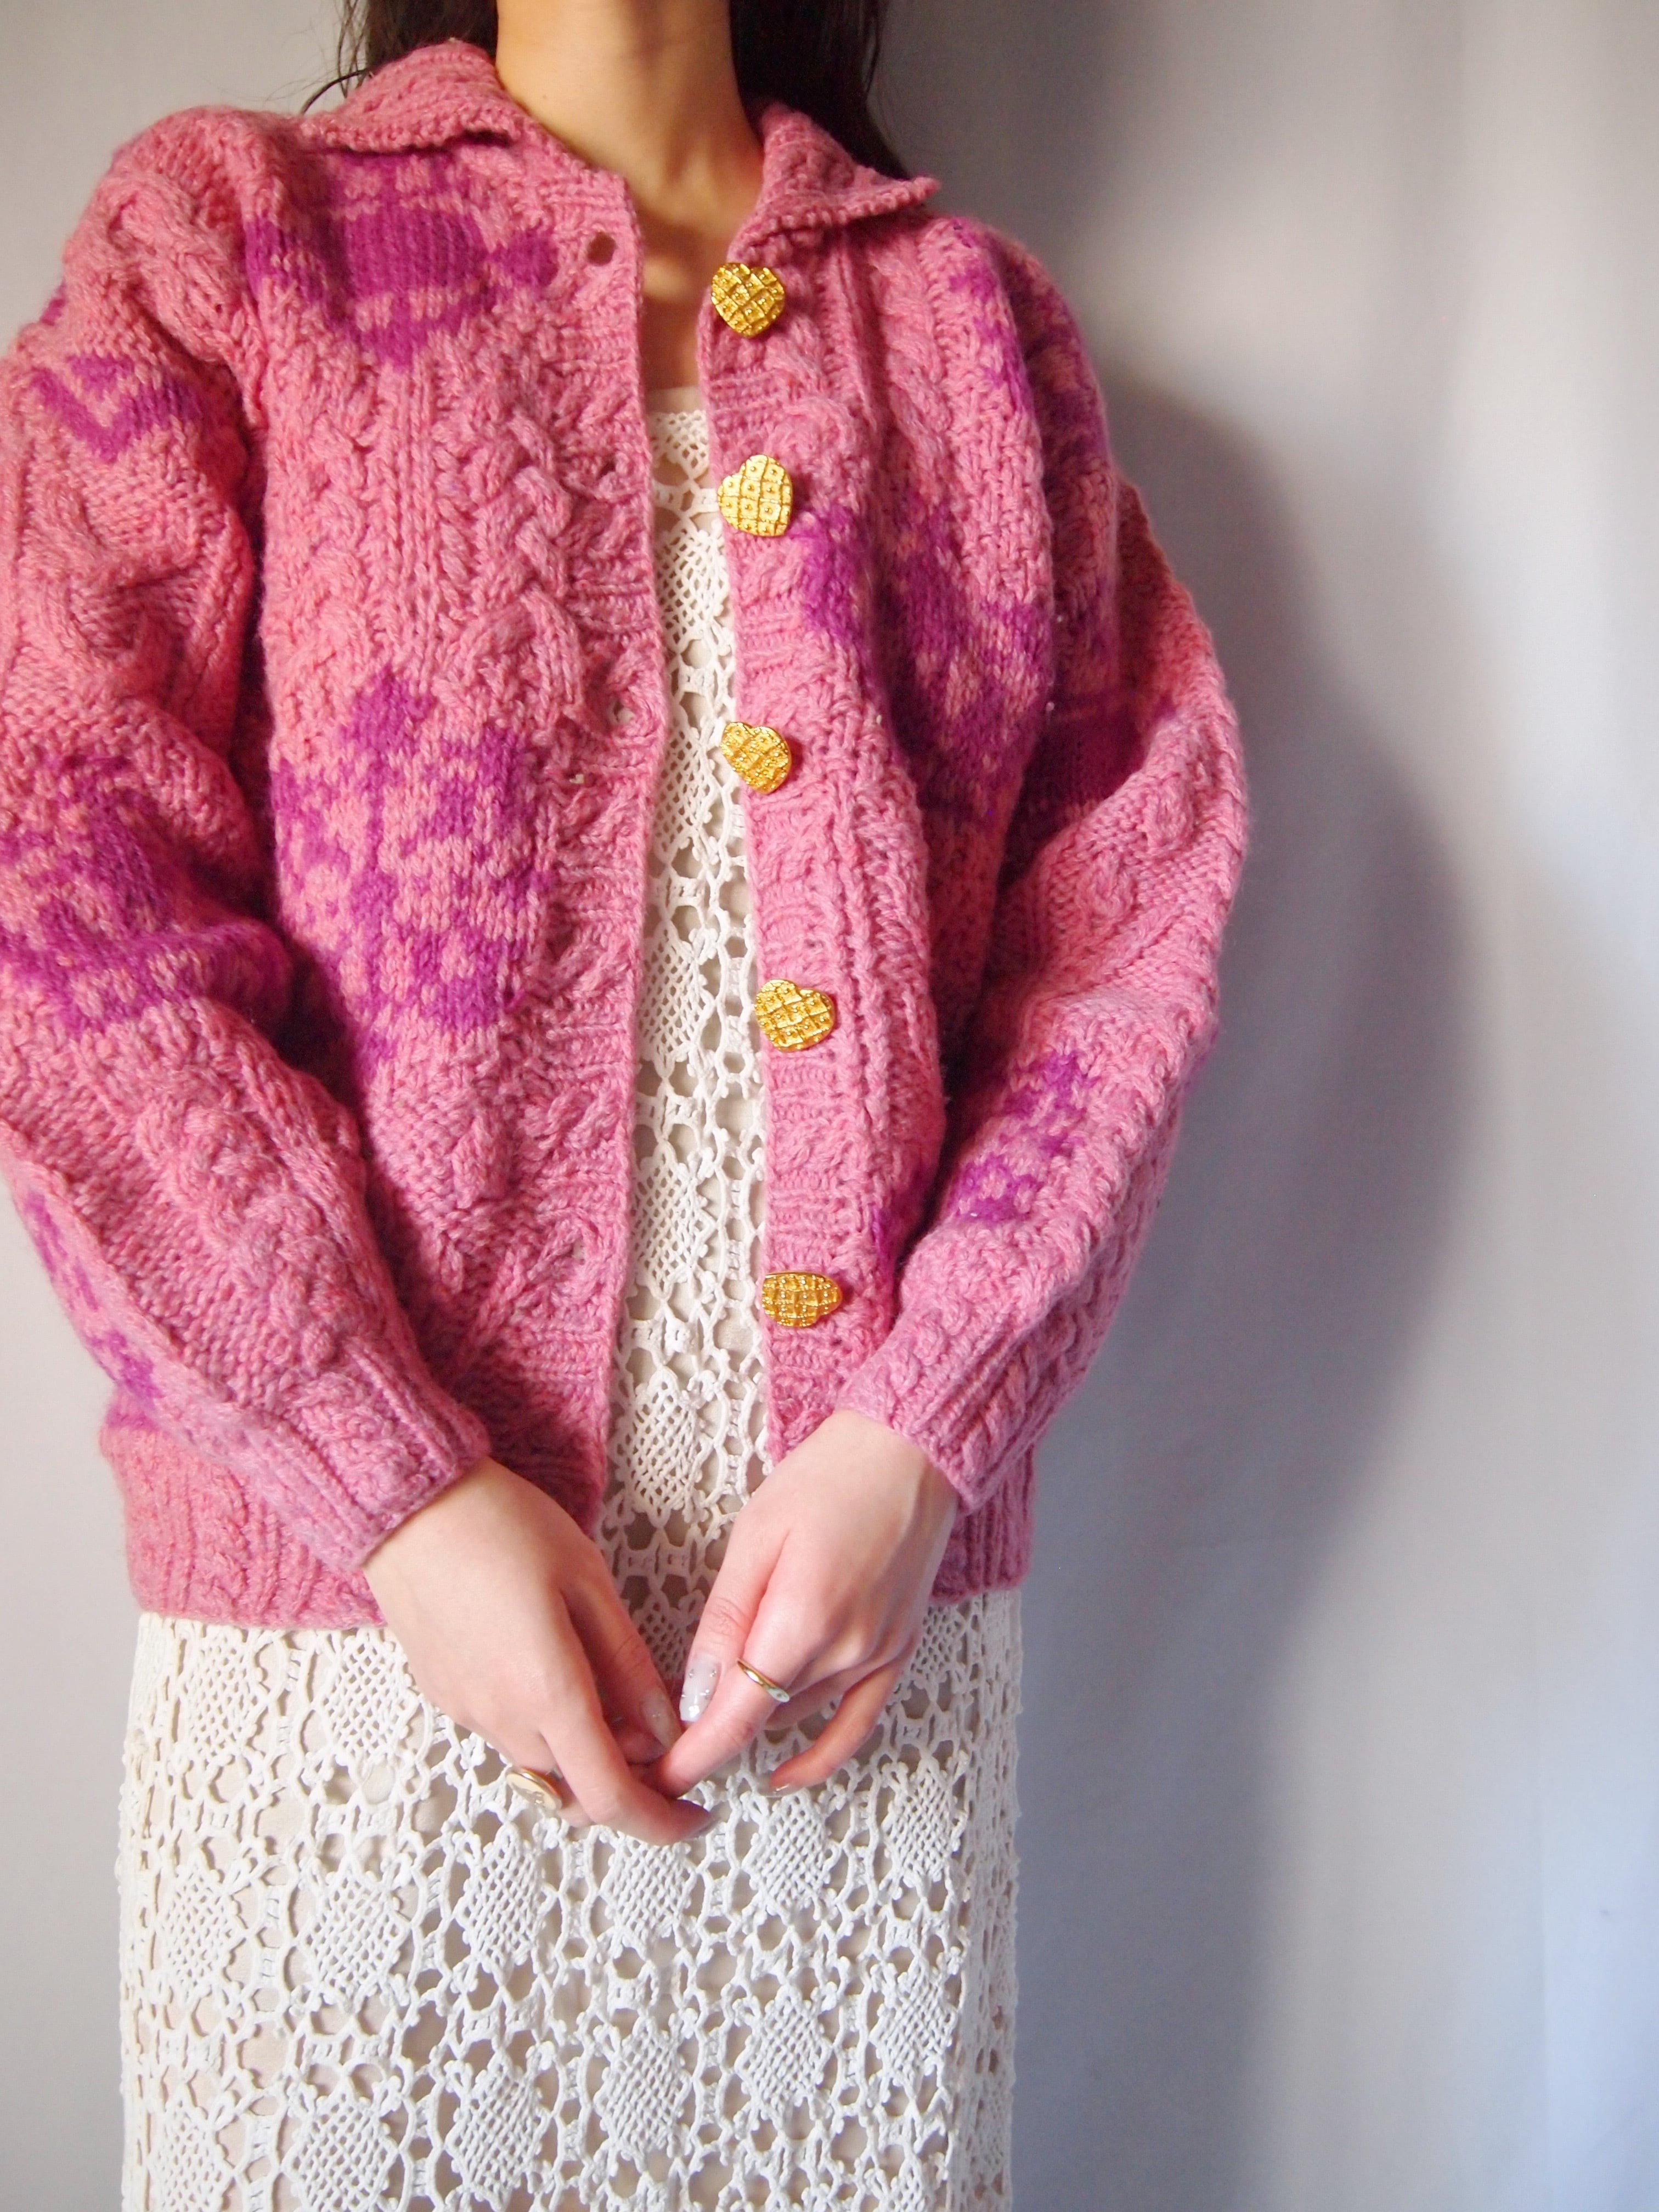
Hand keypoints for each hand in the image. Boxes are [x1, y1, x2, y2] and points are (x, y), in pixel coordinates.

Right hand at [362, 1455, 712, 1845]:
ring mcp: (465, 1712)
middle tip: (656, 1721)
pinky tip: (553, 1663)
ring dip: (583, 1746)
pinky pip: (507, 1733)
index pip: (610, 1797)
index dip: (660, 1820)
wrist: (405, 1504)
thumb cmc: (503, 1526)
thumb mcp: (588, 1582)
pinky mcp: (443, 1696)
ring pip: (542, 1763)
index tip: (696, 1813)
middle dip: (627, 1771)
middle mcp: (500, 1718)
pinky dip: (543, 1724)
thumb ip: (628, 1664)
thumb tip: (663, 1729)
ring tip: (605, 1679)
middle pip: (578, 1785)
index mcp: (546, 1693)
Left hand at [646, 1408, 960, 1799]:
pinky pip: (856, 1726)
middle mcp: (847, 1651)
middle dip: (709, 1731)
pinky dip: (818, 1756)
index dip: (691, 1758)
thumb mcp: (754, 1536)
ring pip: (795, 1715)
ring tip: (707, 1711)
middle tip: (660, 1727)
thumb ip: (725, 1621)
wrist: (911, 1452)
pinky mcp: (898, 1652)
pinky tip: (782, 1775)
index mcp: (802, 1619)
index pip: (737, 1719)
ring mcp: (879, 1656)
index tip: (652, 1778)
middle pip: (761, 1719)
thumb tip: (697, 1697)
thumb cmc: (828, 1478)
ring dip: (753, 1721)